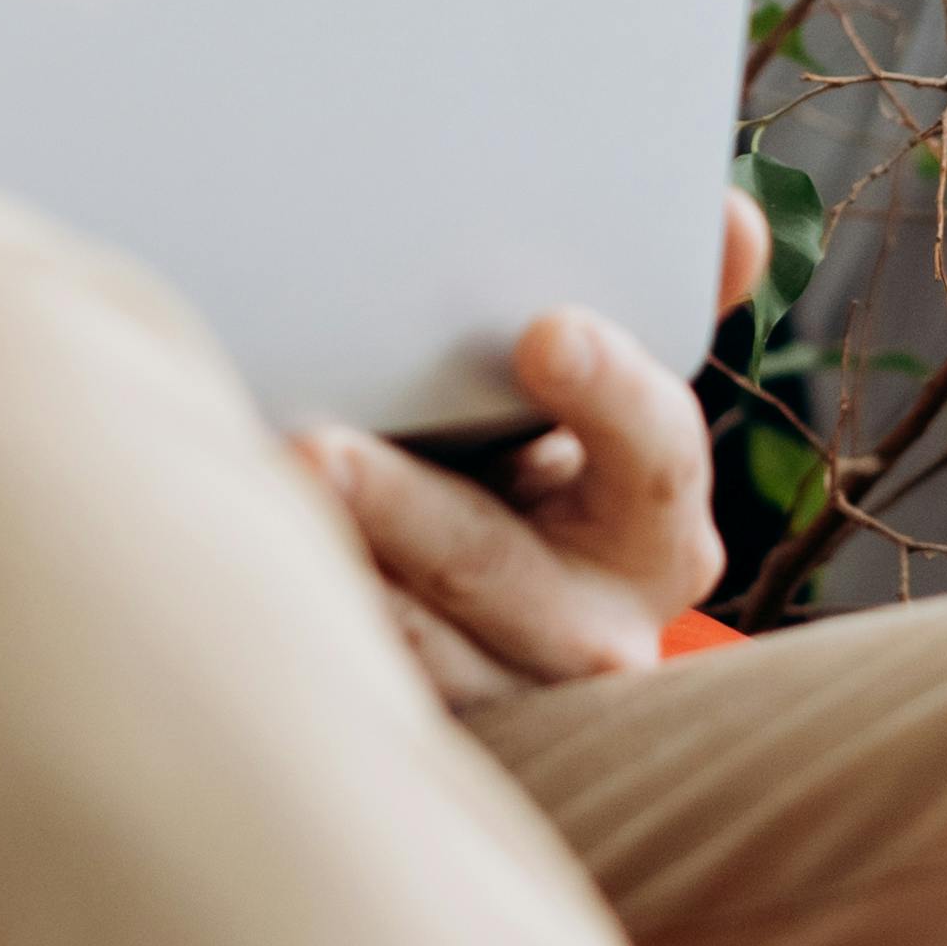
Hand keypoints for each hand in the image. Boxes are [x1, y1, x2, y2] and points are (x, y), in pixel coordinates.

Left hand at [288, 192, 763, 709]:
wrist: (477, 617)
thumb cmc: (528, 465)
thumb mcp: (598, 401)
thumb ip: (660, 302)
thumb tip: (728, 218)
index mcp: (652, 527)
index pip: (650, 453)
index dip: (608, 393)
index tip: (547, 331)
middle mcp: (591, 627)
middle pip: (497, 567)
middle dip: (409, 510)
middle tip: (315, 448)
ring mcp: (492, 689)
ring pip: (408, 647)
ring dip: (327, 578)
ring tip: (242, 502)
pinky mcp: (407, 727)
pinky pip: (340, 688)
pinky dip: (285, 623)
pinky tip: (217, 568)